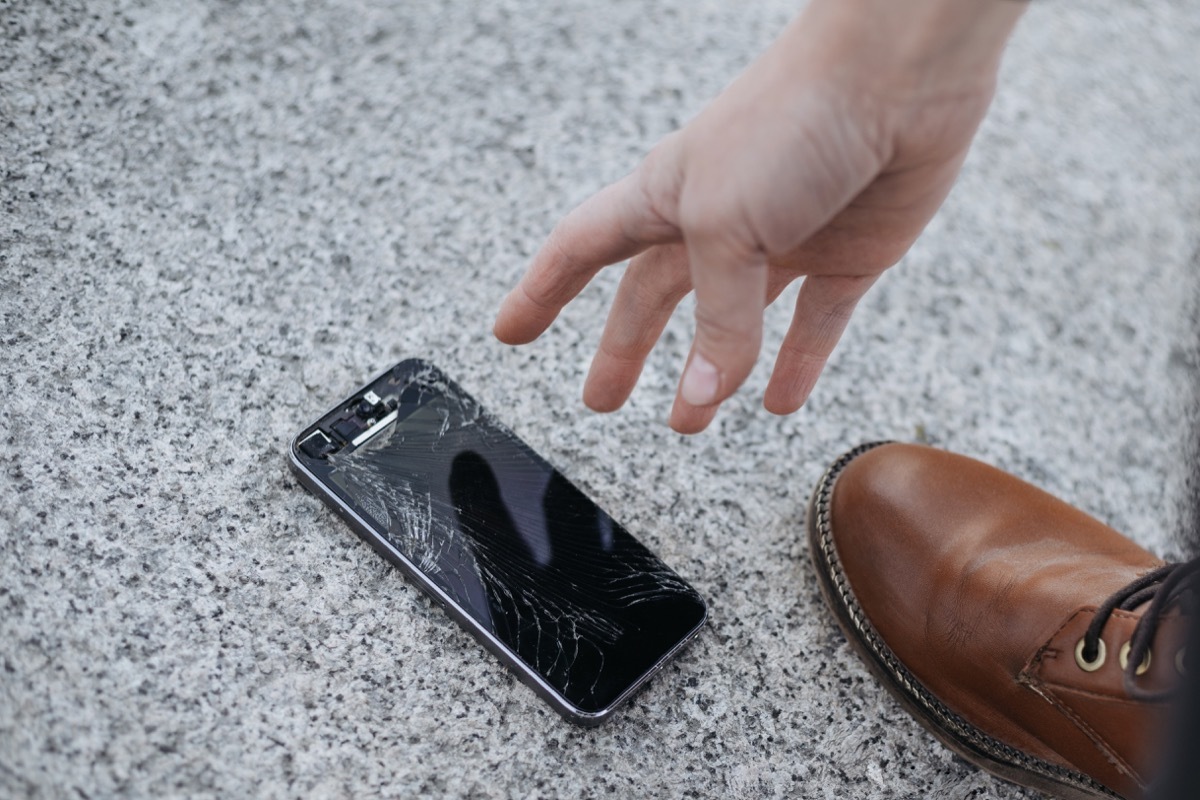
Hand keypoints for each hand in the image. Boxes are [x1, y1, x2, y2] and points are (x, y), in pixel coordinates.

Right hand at [495, 0, 1025, 432]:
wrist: (901, 72)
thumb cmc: (792, 121)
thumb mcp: (728, 226)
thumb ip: (717, 318)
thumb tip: (705, 394)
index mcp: (665, 197)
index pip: (581, 250)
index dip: (540, 293)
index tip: (508, 334)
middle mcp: (718, 221)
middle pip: (652, 298)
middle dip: (623, 350)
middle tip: (601, 399)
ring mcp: (783, 240)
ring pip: (732, 323)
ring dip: (708, 374)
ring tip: (690, 420)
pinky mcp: (845, 255)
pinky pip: (813, 323)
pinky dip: (797, 366)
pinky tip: (779, 403)